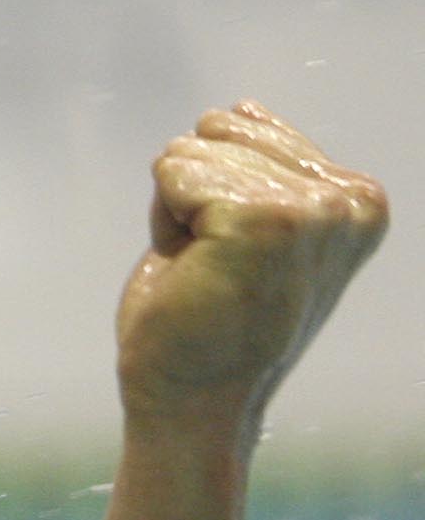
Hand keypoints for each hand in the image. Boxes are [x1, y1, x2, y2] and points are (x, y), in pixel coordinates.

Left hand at [116, 102, 386, 442]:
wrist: (188, 409)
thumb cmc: (202, 330)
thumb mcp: (244, 233)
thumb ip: (258, 174)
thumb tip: (243, 110)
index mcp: (357, 200)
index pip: (249, 128)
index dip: (212, 194)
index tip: (231, 263)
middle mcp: (347, 202)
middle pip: (221, 129)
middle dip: (192, 197)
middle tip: (211, 271)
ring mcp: (311, 211)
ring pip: (195, 148)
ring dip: (177, 215)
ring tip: (202, 276)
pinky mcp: (262, 221)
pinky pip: (175, 170)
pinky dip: (163, 222)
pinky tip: (188, 274)